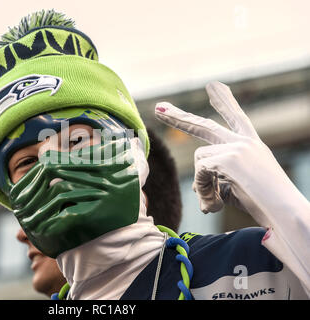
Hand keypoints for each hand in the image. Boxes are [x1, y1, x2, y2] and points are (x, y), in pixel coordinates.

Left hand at [154, 81, 300, 224]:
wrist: (287, 214)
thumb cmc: (266, 206)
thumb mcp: (238, 189)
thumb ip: (216, 182)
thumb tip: (195, 190)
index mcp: (251, 145)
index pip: (236, 118)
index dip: (224, 102)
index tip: (214, 86)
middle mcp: (244, 141)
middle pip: (203, 125)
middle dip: (178, 118)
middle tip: (159, 108)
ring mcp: (237, 146)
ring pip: (199, 160)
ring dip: (202, 184)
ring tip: (214, 203)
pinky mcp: (229, 157)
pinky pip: (200, 172)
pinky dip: (203, 190)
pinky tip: (215, 204)